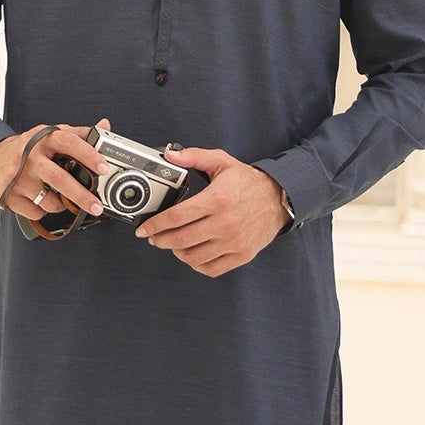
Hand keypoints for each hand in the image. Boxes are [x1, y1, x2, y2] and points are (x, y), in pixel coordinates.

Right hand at [0, 118, 112, 221]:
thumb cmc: (25, 149)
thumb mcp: (48, 135)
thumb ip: (77, 133)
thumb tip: (104, 126)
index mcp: (42, 139)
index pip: (69, 142)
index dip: (89, 154)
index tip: (103, 167)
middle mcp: (29, 156)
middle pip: (60, 179)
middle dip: (82, 196)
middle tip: (96, 206)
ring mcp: (17, 177)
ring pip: (50, 201)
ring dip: (60, 204)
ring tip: (56, 196)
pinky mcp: (8, 195)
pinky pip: (36, 212)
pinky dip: (42, 210)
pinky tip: (37, 200)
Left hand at [134, 146, 289, 276]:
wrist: (279, 198)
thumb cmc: (249, 182)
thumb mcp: (222, 162)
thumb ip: (194, 156)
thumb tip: (170, 155)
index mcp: (217, 199)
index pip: (177, 217)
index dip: (155, 224)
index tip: (145, 228)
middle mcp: (225, 223)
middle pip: (181, 240)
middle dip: (161, 240)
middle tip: (155, 237)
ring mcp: (234, 241)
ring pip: (193, 257)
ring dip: (177, 252)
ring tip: (173, 244)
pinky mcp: (241, 254)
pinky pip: (211, 268)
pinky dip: (196, 264)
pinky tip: (192, 254)